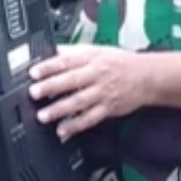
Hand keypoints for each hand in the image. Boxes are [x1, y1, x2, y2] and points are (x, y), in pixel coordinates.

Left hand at [28, 44, 151, 140]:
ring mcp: (103, 92)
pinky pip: (90, 118)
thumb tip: (52, 51)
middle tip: (34, 93)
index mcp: (92, 58)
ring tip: (43, 116)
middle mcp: (97, 75)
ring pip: (79, 101)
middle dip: (51, 87)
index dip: (49, 66)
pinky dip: (76, 125)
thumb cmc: (119, 62)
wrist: (147, 76)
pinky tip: (63, 130)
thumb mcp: (97, 50)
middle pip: (71, 80)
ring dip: (60, 109)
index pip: (67, 61)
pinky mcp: (108, 108)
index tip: (34, 72)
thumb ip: (74, 51)